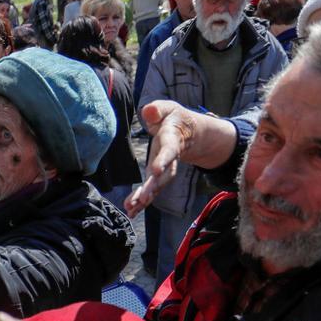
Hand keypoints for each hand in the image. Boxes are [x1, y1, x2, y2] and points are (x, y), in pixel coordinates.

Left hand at [126, 101, 236, 216]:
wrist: (188, 133)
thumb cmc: (174, 119)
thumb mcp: (168, 109)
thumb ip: (157, 109)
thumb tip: (148, 111)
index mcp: (172, 140)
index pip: (169, 151)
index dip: (163, 160)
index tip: (155, 171)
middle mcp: (170, 158)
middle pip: (164, 175)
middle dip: (153, 187)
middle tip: (142, 199)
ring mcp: (165, 170)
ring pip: (157, 186)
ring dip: (145, 198)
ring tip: (132, 208)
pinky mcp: (158, 177)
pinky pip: (152, 191)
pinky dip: (142, 202)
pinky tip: (132, 211)